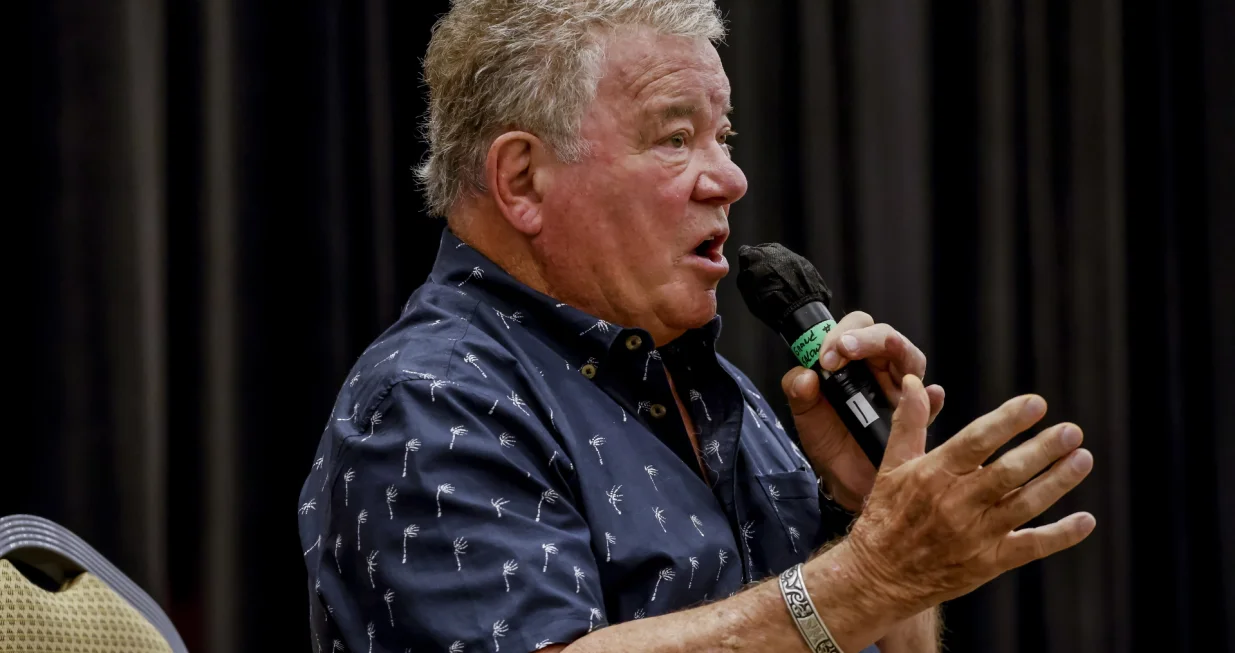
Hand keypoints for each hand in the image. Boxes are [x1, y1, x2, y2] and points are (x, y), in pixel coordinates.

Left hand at [780, 312, 944, 509]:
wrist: (842, 480)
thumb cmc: (828, 439)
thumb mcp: (804, 413)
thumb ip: (797, 390)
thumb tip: (805, 375)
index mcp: (853, 363)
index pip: (856, 328)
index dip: (842, 333)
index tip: (826, 355)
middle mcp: (880, 372)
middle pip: (886, 337)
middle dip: (867, 337)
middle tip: (845, 349)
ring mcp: (901, 393)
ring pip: (911, 360)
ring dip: (899, 350)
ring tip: (886, 349)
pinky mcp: (916, 419)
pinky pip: (931, 405)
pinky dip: (931, 397)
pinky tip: (930, 393)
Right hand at [843, 375, 1094, 616]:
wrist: (880, 576)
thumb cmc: (887, 516)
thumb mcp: (891, 465)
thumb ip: (909, 421)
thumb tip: (916, 382)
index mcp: (933, 474)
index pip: (975, 441)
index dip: (1007, 421)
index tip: (1036, 403)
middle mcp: (956, 503)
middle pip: (1007, 472)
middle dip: (1042, 450)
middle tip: (1071, 430)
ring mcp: (974, 534)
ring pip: (1025, 504)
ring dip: (1057, 482)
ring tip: (1082, 459)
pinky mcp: (988, 562)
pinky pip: (1030, 546)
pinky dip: (1061, 535)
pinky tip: (1085, 520)